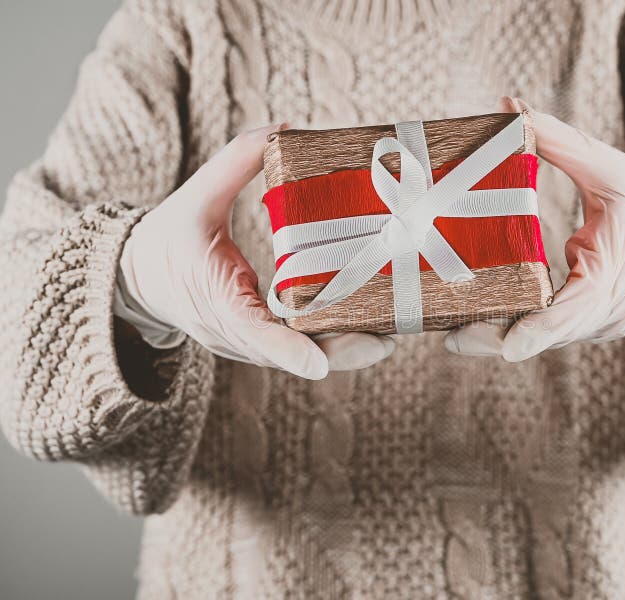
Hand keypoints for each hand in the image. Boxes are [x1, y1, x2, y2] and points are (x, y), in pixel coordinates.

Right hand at [117, 124, 394, 378]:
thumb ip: (236, 163)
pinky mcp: (257, 343)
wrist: (136, 278)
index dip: (284, 349)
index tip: (318, 362)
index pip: (249, 331)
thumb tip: (283, 128)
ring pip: (299, 359)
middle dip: (340, 350)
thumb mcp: (195, 197)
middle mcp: (232, 332)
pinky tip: (367, 326)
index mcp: (214, 300)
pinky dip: (331, 342)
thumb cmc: (167, 239)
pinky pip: (297, 350)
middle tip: (386, 339)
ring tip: (390, 333)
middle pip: (290, 355)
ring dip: (343, 350)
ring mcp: (245, 344)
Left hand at [445, 98, 624, 360]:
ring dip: (505, 338)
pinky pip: (554, 333)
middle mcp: (615, 304)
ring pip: (550, 340)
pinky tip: (480, 328)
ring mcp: (608, 320)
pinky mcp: (596, 325)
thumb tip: (509, 107)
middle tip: (453, 338)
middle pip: (554, 334)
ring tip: (455, 335)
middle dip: (503, 338)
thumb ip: (555, 140)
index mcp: (620, 262)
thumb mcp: (604, 165)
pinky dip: (522, 331)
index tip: (510, 346)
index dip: (544, 328)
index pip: (581, 305)